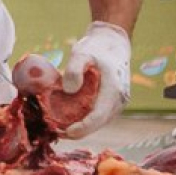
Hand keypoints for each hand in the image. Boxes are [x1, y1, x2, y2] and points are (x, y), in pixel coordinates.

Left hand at [62, 21, 130, 137]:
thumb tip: (69, 90)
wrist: (113, 42)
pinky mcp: (112, 102)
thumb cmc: (96, 47)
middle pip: (99, 123)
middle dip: (79, 131)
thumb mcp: (81, 53)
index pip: (99, 116)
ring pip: (99, 121)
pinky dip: (85, 120)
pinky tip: (68, 119)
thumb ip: (74, 70)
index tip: (66, 132)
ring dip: (82, 127)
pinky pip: (99, 116)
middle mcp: (119, 100)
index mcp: (114, 89)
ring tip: (59, 127)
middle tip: (56, 132)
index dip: (83, 127)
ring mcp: (118, 102)